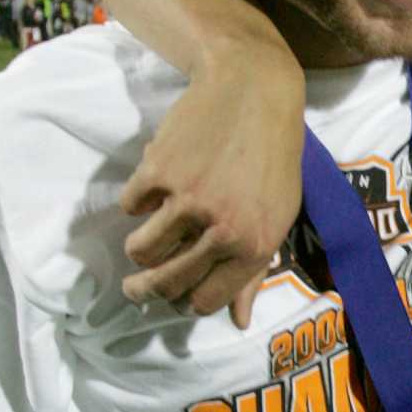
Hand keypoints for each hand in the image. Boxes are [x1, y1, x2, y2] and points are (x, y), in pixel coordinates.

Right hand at [120, 52, 304, 326]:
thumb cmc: (273, 156)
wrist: (254, 90)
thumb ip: (255, 271)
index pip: (206, 300)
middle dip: (145, 292)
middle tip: (133, 290)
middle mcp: (223, 229)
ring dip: (139, 250)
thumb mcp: (279, 215)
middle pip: (167, 284)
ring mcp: (189, 200)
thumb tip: (238, 321)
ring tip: (144, 240)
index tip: (177, 295)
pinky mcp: (159, 171)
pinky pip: (131, 206)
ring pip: (142, 251)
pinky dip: (137, 201)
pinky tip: (153, 187)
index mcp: (255, 246)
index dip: (187, 301)